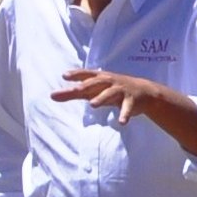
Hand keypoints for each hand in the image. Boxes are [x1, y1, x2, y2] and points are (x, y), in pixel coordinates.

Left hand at [52, 68, 196, 159]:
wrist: (144, 91)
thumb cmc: (112, 89)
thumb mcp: (94, 90)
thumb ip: (73, 93)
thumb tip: (52, 95)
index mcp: (100, 78)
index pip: (87, 74)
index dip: (76, 74)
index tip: (64, 75)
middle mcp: (110, 82)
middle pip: (97, 83)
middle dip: (86, 86)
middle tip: (74, 90)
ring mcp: (121, 90)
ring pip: (110, 94)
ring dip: (102, 98)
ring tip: (92, 105)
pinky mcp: (132, 101)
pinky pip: (127, 108)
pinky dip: (125, 115)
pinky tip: (121, 122)